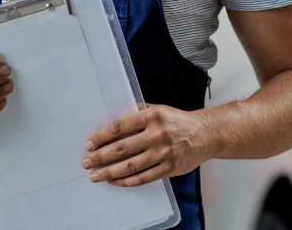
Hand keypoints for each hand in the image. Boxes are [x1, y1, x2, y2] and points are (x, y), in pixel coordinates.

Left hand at [82, 104, 213, 186]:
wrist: (205, 134)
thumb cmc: (178, 121)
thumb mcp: (159, 109)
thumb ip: (138, 112)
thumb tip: (113, 121)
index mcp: (152, 116)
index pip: (119, 126)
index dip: (101, 136)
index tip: (89, 143)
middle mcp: (157, 134)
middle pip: (121, 148)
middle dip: (99, 157)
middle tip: (86, 162)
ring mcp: (163, 153)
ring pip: (130, 166)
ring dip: (108, 172)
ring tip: (95, 175)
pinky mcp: (169, 168)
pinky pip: (143, 178)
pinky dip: (126, 181)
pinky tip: (114, 181)